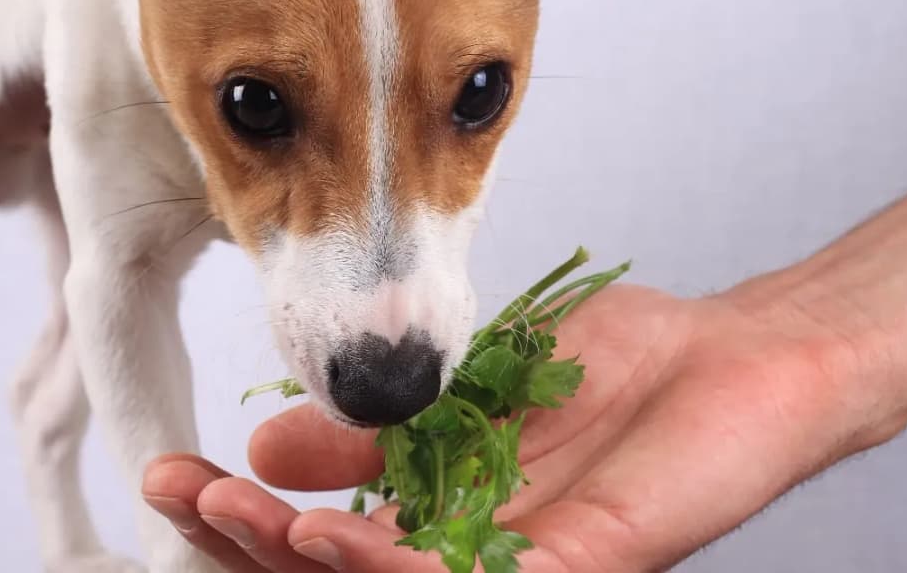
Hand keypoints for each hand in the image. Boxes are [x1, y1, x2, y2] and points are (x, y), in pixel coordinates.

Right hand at [142, 283, 867, 571]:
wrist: (729, 356)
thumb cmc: (613, 369)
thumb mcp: (466, 387)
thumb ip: (377, 431)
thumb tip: (268, 444)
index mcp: (445, 518)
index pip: (326, 541)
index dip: (248, 519)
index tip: (178, 472)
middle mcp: (477, 557)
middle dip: (254, 546)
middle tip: (190, 496)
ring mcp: (529, 567)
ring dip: (306, 560)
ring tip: (243, 513)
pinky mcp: (586, 564)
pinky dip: (397, 570)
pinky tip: (338, 537)